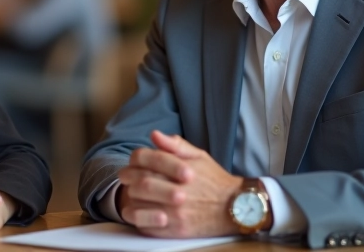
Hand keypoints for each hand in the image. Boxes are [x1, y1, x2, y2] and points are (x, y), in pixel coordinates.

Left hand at [117, 130, 242, 237]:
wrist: (236, 208)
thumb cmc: (215, 181)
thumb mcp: (199, 156)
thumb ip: (176, 145)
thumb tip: (154, 135)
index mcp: (180, 168)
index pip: (144, 158)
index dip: (134, 160)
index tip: (132, 164)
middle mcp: (177, 190)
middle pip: (139, 182)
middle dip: (128, 178)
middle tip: (126, 180)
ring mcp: (175, 212)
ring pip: (138, 204)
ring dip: (130, 198)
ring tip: (132, 195)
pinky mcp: (175, 230)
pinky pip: (145, 225)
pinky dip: (137, 218)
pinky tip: (139, 212)